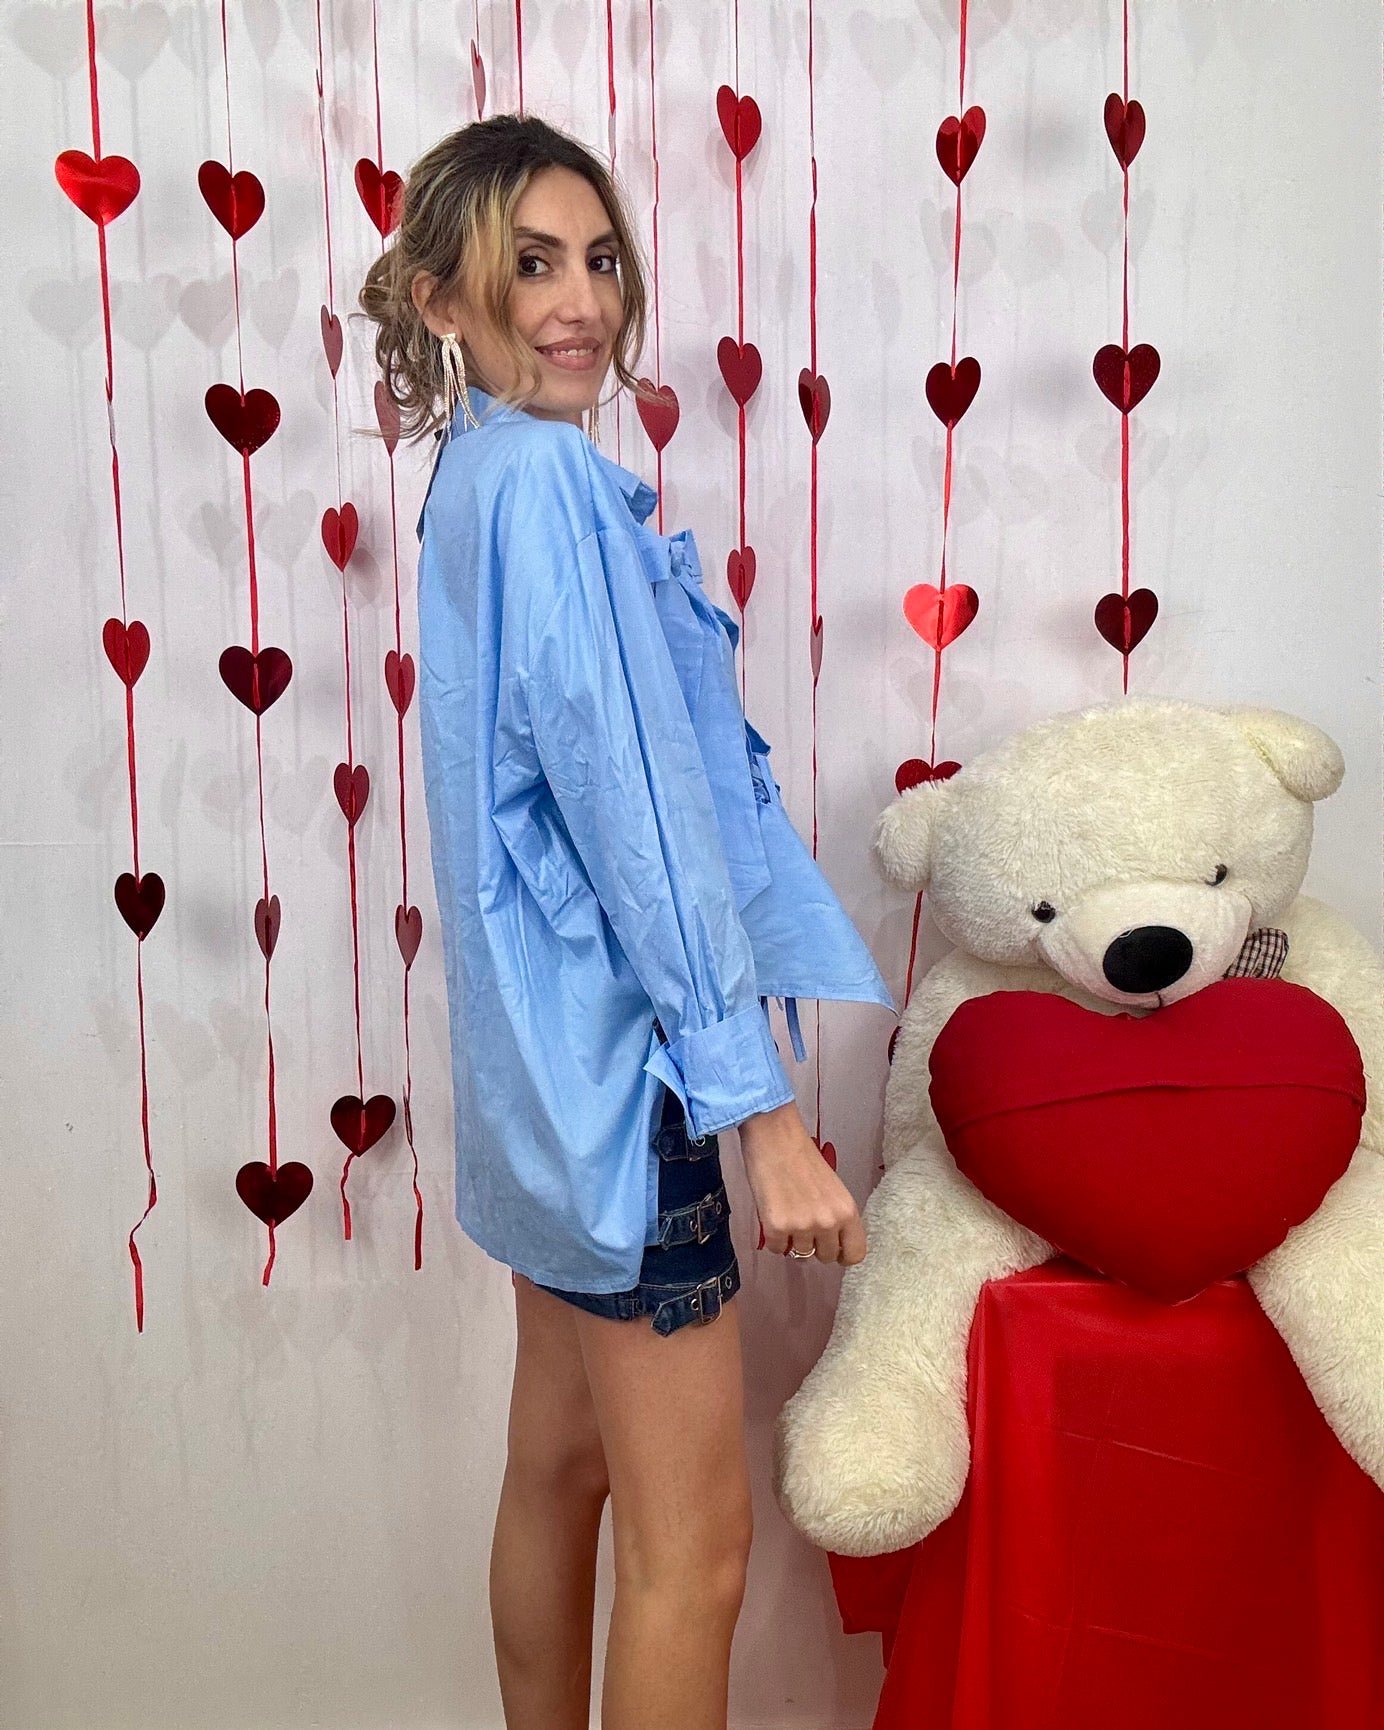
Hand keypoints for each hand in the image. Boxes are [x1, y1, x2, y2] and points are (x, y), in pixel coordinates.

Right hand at [736, 1098, 866, 1264]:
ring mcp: (802, 1227)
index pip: (856, 1254)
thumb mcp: (833, 1188)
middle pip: (827, 1257)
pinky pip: (778, 1250)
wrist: (774, 1138)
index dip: (844, 1254)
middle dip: (816, 1246)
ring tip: (788, 1215)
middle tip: (804, 1225)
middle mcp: (828, 1223)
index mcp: (847, 1211)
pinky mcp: (776, 1228)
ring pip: (801, 1255)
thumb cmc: (803, 1157)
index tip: (834, 1249)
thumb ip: (836, 1216)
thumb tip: (832, 1243)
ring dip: (794, 1241)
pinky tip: (774, 1216)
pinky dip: (775, 1239)